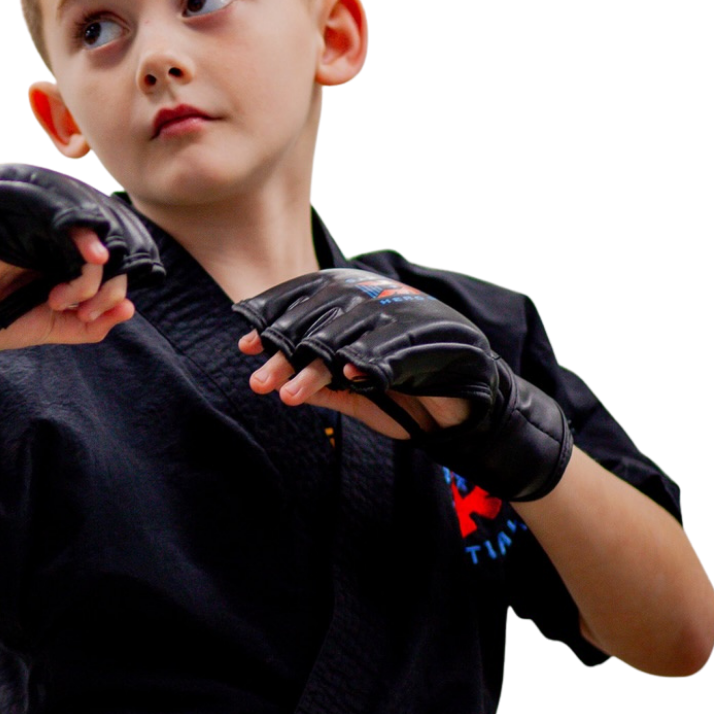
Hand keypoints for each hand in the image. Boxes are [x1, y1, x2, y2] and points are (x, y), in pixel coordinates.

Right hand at [0, 227, 133, 350]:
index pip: (113, 269)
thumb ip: (93, 326)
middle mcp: (64, 246)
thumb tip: (130, 310)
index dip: (114, 292)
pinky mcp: (33, 222)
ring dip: (90, 275)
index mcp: (70, 266)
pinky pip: (71, 223)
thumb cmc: (4, 320)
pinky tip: (82, 263)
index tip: (88, 316)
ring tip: (59, 300)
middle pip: (112, 252)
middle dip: (108, 287)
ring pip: (95, 239)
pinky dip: (84, 244)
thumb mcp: (56, 328)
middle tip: (83, 311)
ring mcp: (49, 233)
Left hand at [233, 269, 571, 500]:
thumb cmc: (409, 400)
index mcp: (364, 305)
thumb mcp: (358, 396)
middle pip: (322, 318)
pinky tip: (344, 379)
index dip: (277, 317)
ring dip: (315, 367)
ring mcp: (406, 321)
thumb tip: (281, 384)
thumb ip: (324, 386)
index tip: (245, 343)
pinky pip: (390, 352)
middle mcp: (382, 303)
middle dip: (286, 348)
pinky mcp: (431, 344)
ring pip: (348, 336)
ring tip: (287, 394)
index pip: (312, 299)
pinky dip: (365, 364)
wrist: (469, 414)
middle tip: (257, 378)